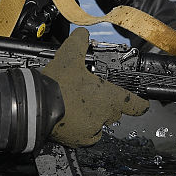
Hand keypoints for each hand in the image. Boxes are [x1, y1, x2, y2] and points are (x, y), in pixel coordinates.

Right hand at [42, 28, 148, 147]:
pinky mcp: (80, 141)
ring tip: (79, 103)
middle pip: (115, 111)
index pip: (136, 104)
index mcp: (110, 97)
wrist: (36, 107)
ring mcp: (93, 130)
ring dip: (95, 114)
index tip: (140, 101)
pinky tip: (74, 116)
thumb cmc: (56, 85)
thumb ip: (80, 41)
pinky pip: (89, 135)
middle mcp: (105, 116)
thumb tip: (82, 34)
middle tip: (92, 93)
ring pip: (101, 122)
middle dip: (107, 102)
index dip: (139, 101)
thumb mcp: (69, 55)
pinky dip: (84, 127)